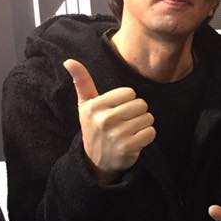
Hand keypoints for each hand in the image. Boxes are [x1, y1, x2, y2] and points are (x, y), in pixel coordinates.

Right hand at [63, 59, 155, 182]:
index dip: (127, 101)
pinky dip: (146, 137)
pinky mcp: (128, 147)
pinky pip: (151, 132)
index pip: (129, 93)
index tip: (117, 110)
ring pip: (148, 118)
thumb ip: (82, 81)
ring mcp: (116, 135)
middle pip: (141, 104)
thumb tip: (69, 60)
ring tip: (129, 131)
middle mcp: (104, 120)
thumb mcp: (85, 105)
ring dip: (142, 125)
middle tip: (125, 122)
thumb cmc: (94, 126)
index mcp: (94, 106)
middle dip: (137, 113)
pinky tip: (134, 140)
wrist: (96, 160)